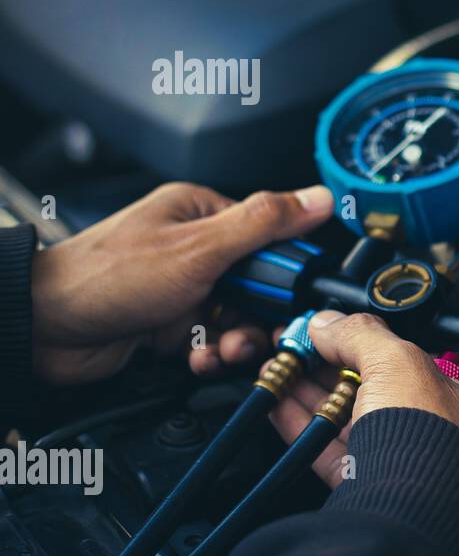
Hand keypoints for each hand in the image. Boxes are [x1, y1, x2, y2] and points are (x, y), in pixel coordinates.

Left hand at [31, 182, 334, 383]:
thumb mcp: (199, 247)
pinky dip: (210, 354)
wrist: (45, 329)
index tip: (291, 297)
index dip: (285, 271)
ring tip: (222, 349)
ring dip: (236, 340)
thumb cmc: (106, 276)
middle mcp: (194, 249)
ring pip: (237, 318)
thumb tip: (315, 198)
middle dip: (259, 316)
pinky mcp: (171, 324)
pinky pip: (211, 341)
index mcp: (202, 214)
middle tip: (252, 330)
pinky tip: (197, 356)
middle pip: (257, 285)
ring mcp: (183, 288)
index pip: (270, 237)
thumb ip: (263, 223)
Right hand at [266, 311, 458, 486]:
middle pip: (397, 393)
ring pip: (365, 425)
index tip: (362, 333)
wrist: (407, 517)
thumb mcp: (399, 363)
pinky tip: (282, 405)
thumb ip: (362, 336)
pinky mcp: (381, 496)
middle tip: (311, 348)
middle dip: (345, 367)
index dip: (401, 344)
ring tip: (286, 369)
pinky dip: (310, 429)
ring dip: (320, 395)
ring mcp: (420, 472)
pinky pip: (342, 458)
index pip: (448, 363)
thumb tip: (329, 323)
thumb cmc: (433, 446)